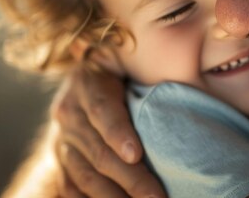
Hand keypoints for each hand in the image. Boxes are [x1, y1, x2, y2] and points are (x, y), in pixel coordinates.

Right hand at [51, 67, 165, 196]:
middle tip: (157, 197)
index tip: (136, 155)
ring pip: (85, 175)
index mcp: (87, 82)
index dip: (117, 133)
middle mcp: (69, 113)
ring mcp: (61, 140)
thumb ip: (147, 79)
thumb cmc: (122, 71)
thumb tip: (190, 96)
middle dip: (130, 178)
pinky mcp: (59, 161)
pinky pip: (71, 187)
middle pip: (99, 151)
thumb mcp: (129, 63)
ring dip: (114, 197)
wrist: (81, 82)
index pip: (101, 109)